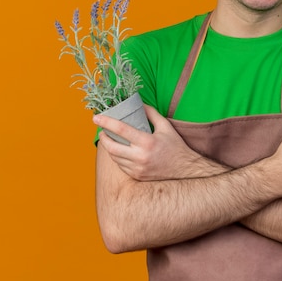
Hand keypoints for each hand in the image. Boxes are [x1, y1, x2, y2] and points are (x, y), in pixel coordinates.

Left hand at [94, 105, 220, 180]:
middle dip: (103, 137)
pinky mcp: (137, 176)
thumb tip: (139, 104)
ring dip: (108, 147)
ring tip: (109, 139)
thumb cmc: (175, 146)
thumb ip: (152, 114)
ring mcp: (137, 169)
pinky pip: (121, 166)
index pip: (121, 129)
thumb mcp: (166, 127)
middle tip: (102, 130)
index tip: (96, 118)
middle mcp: (140, 157)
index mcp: (147, 142)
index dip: (106, 122)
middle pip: (112, 147)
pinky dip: (117, 157)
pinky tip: (119, 151)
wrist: (185, 170)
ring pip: (114, 157)